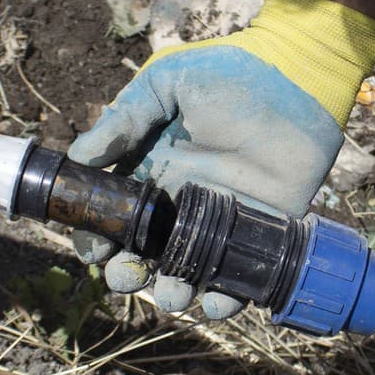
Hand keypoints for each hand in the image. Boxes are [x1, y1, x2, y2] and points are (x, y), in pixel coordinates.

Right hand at [69, 0, 374, 317]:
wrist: (296, 79)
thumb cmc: (229, 74)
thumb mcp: (165, 83)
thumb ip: (123, 119)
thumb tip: (78, 155)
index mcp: (149, 172)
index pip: (112, 216)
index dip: (95, 235)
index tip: (91, 246)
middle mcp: (177, 205)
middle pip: (140, 256)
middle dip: (125, 274)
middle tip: (126, 273)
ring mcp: (216, 224)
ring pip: (184, 275)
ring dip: (170, 294)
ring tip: (172, 293)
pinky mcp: (257, 235)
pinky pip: (237, 280)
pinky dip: (225, 300)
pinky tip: (217, 299)